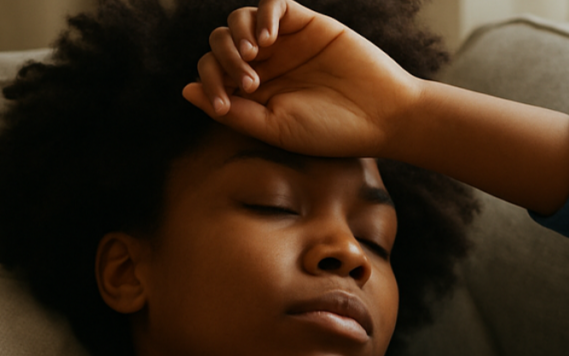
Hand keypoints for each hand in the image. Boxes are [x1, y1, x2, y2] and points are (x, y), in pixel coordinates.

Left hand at [182, 0, 422, 157]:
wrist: (382, 116)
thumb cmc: (331, 131)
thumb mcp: (275, 128)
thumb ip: (232, 112)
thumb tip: (186, 91)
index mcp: (252, 94)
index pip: (211, 74)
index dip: (209, 83)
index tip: (227, 103)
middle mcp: (264, 65)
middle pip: (219, 44)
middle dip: (223, 59)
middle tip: (249, 81)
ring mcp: (284, 42)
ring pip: (238, 20)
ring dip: (237, 35)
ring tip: (256, 55)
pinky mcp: (306, 23)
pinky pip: (272, 3)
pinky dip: (262, 14)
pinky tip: (269, 38)